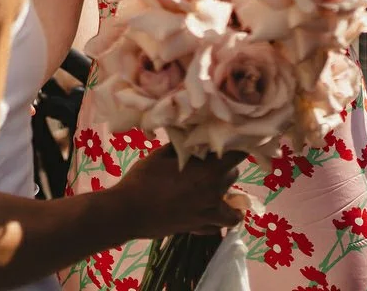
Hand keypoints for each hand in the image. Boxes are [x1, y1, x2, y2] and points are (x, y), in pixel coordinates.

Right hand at [114, 147, 247, 238]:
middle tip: (208, 160)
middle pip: (233, 175)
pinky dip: (217, 218)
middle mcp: (214, 194)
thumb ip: (183, 147)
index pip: (238, 155)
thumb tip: (194, 138)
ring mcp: (208, 215)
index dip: (237, 145)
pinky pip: (218, 225)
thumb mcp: (161, 154)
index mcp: (209, 173)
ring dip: (229, 197)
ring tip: (215, 188)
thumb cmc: (143, 179)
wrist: (127, 212)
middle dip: (225, 165)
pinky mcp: (198, 229)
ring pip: (234, 207)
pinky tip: (206, 208)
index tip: (230, 139)